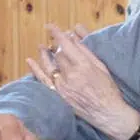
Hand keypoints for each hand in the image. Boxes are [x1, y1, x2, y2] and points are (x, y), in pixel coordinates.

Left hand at [27, 25, 139, 139]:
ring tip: (42, 47)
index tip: (50, 26)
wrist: (107, 113)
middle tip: (59, 43)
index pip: (65, 45)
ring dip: (45, 54)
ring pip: (49, 65)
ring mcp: (62, 86)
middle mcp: (70, 75)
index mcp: (83, 66)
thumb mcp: (101, 67)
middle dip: (57, 46)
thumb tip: (74, 36)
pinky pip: (43, 80)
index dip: (56, 34)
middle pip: (58, 54)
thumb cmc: (108, 90)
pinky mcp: (59, 95)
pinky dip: (36, 69)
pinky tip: (30, 61)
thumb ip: (86, 51)